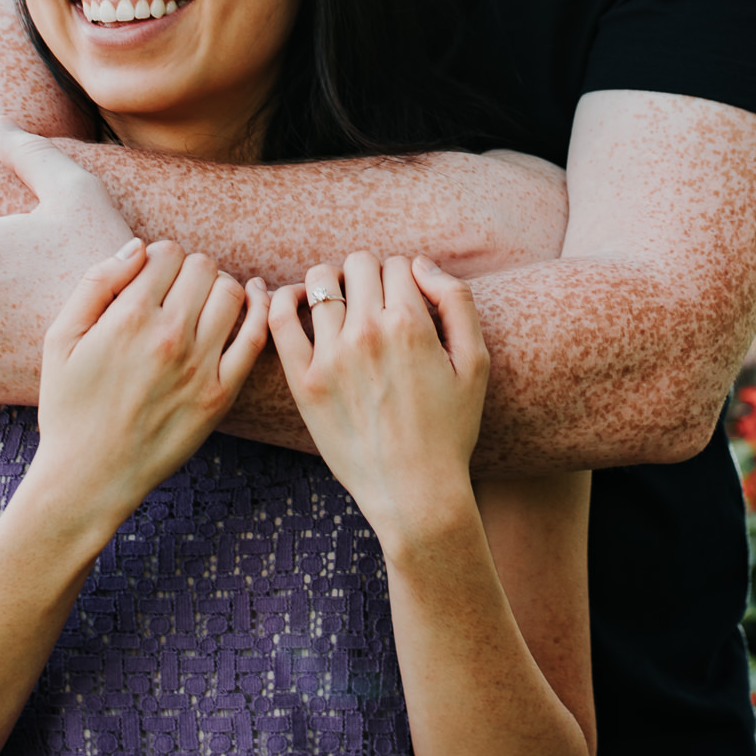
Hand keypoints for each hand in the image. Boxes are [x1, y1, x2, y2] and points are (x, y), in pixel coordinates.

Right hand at [30, 238, 269, 525]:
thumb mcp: (59, 338)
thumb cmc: (68, 406)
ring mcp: (199, 366)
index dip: (159, 257)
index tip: (152, 276)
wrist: (89, 475)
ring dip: (220, 288)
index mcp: (128, 317)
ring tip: (203, 304)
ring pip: (232, 294)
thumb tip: (137, 248)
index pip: (167, 253)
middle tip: (177, 292)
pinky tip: (255, 300)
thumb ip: (96, 283)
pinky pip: (255, 338)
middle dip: (190, 271)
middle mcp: (169, 337)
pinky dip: (260, 310)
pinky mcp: (220, 394)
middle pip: (203, 268)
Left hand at [267, 255, 487, 555]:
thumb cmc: (451, 430)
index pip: (398, 265)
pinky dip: (284, 299)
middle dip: (371, 276)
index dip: (406, 279)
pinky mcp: (304, 381)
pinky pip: (280, 319)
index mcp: (411, 325)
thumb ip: (456, 301)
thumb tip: (421, 264)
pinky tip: (298, 303)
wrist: (415, 491)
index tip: (406, 303)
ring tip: (342, 305)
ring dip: (333, 285)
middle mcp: (368, 333)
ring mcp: (330, 356)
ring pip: (320, 281)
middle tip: (376, 304)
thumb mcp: (475, 363)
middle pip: (359, 264)